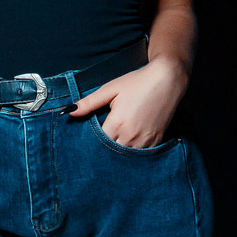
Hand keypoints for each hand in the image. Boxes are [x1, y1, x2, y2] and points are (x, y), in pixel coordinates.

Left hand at [67, 56, 187, 147]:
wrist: (168, 79)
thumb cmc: (138, 82)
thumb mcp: (110, 89)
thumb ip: (89, 103)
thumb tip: (68, 111)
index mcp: (117, 123)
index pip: (98, 143)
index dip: (92, 143)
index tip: (88, 141)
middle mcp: (131, 135)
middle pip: (111, 152)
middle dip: (104, 149)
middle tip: (99, 146)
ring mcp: (145, 140)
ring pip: (126, 156)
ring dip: (119, 152)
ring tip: (114, 145)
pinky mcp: (156, 140)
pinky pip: (141, 154)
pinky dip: (134, 151)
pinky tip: (129, 145)